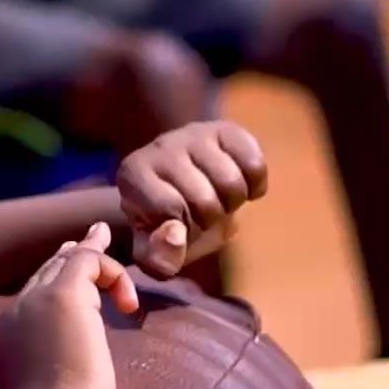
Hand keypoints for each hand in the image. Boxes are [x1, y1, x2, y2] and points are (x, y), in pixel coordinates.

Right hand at [0, 223, 133, 388]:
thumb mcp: (49, 384)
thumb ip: (51, 361)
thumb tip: (74, 351)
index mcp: (3, 339)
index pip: (28, 300)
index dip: (50, 284)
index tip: (72, 278)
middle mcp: (11, 314)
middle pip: (40, 275)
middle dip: (65, 258)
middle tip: (87, 240)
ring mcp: (33, 302)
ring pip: (62, 263)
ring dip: (89, 252)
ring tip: (104, 234)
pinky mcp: (61, 295)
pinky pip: (88, 261)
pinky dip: (111, 271)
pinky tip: (127, 300)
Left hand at [116, 121, 266, 277]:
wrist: (182, 188)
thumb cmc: (165, 223)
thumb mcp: (154, 250)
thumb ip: (158, 258)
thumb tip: (176, 235)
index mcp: (133, 174)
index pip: (170, 209)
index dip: (184, 229)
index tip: (178, 225)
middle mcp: (161, 146)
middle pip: (205, 199)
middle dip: (210, 219)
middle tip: (201, 215)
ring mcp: (195, 134)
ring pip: (232, 182)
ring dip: (233, 204)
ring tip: (218, 200)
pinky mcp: (227, 130)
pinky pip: (255, 165)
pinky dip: (255, 186)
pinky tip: (240, 187)